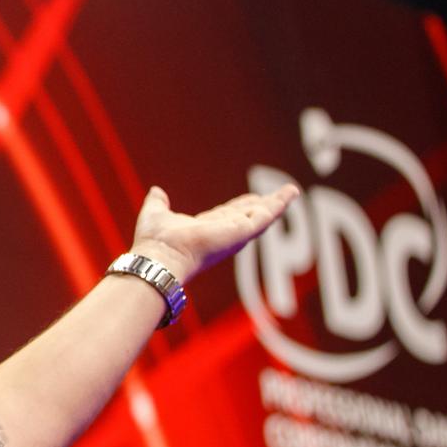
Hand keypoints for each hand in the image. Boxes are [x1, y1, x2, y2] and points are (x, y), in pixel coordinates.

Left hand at [129, 182, 298, 283]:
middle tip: (281, 195)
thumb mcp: (156, 213)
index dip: (241, 206)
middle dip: (264, 205)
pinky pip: (264, 216)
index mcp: (205, 229)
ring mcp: (234, 234)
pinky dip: (278, 205)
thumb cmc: (155, 242)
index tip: (253, 198)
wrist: (159, 255)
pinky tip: (289, 195)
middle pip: (248, 215)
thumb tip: (157, 191)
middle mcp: (222, 234)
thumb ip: (158, 203)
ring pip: (260, 216)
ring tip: (291, 191)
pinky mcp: (241, 232)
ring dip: (276, 203)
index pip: (228, 216)